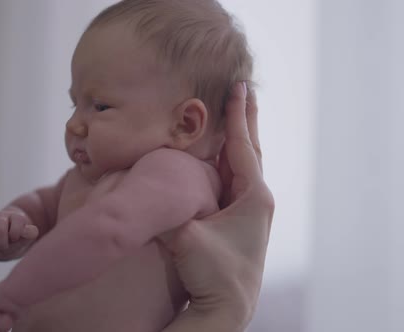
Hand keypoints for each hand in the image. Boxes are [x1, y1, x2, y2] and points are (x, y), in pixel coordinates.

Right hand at [0, 207, 38, 260]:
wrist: (6, 239)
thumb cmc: (18, 239)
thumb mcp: (27, 237)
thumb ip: (30, 234)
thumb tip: (30, 231)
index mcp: (16, 217)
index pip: (16, 224)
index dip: (15, 235)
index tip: (15, 239)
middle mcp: (0, 217)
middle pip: (0, 230)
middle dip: (2, 244)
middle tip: (5, 247)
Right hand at [161, 82, 273, 330]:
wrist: (227, 306)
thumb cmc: (214, 273)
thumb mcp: (187, 238)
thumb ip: (169, 209)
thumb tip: (148, 186)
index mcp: (253, 196)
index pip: (242, 147)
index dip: (236, 117)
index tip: (238, 88)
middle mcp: (256, 199)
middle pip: (249, 149)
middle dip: (244, 119)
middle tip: (243, 89)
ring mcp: (248, 210)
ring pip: (242, 163)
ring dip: (236, 137)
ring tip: (235, 111)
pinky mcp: (238, 219)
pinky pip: (233, 179)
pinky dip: (226, 159)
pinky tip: (218, 153)